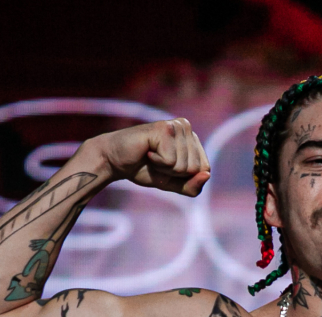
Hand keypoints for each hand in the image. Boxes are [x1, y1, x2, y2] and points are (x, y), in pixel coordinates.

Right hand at [93, 119, 210, 196]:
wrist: (114, 161)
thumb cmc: (143, 168)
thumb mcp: (172, 183)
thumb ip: (192, 186)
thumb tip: (207, 176)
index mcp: (191, 137)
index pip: (205, 168)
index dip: (184, 177)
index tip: (166, 167)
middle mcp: (186, 127)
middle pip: (195, 168)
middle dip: (173, 173)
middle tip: (156, 161)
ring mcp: (176, 125)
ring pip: (184, 166)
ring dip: (164, 168)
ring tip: (151, 156)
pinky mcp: (164, 129)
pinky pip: (171, 161)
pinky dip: (157, 163)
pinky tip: (147, 152)